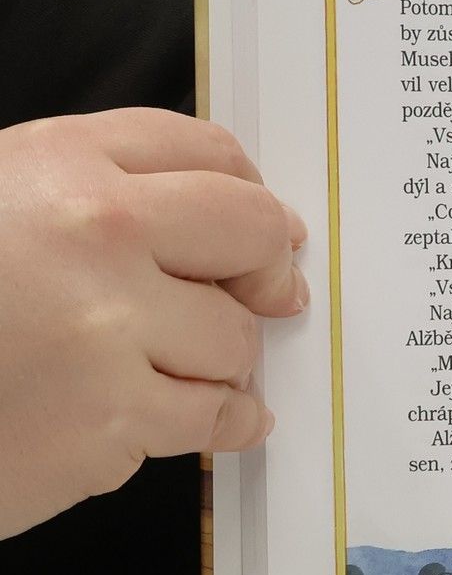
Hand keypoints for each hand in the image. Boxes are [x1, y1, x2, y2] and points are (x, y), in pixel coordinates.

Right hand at [0, 110, 307, 538]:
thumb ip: (85, 195)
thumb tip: (212, 220)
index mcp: (56, 165)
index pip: (204, 153)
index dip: (248, 191)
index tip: (265, 224)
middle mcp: (93, 233)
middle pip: (250, 233)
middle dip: (266, 268)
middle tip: (271, 293)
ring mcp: (106, 330)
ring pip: (235, 337)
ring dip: (222, 359)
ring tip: (185, 367)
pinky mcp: (109, 422)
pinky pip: (213, 416)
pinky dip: (222, 421)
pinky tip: (216, 418)